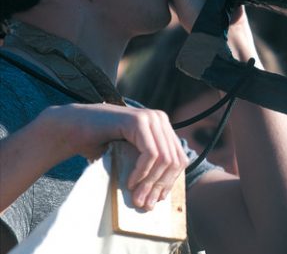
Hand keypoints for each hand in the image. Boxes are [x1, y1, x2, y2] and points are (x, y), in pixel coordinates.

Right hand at [39, 103, 187, 209]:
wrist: (71, 127)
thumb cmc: (98, 144)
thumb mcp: (129, 155)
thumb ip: (147, 166)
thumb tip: (161, 195)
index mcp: (162, 126)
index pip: (178, 158)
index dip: (170, 181)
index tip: (158, 199)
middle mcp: (160, 119)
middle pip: (174, 159)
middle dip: (161, 185)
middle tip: (146, 205)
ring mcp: (150, 117)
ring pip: (164, 158)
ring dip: (150, 183)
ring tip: (137, 198)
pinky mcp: (138, 121)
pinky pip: (150, 154)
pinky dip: (142, 172)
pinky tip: (130, 183)